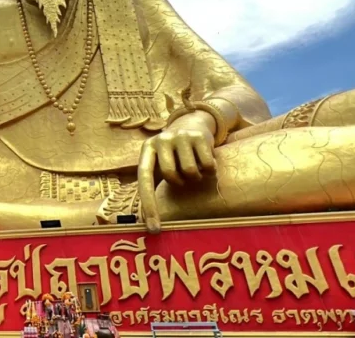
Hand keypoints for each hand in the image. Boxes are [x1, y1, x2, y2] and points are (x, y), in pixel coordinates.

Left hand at [137, 111, 216, 232]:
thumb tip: (146, 221)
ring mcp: (180, 136)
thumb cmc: (172, 155)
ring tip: (195, 169)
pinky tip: (206, 162)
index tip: (154, 229)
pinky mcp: (199, 136)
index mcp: (147, 149)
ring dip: (196, 177)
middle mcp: (161, 139)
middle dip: (180, 182)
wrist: (192, 125)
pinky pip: (208, 165)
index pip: (144, 178)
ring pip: (191, 171)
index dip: (149, 205)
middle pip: (171, 174)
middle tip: (184, 178)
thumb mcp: (157, 164)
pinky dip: (210, 170)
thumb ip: (151, 184)